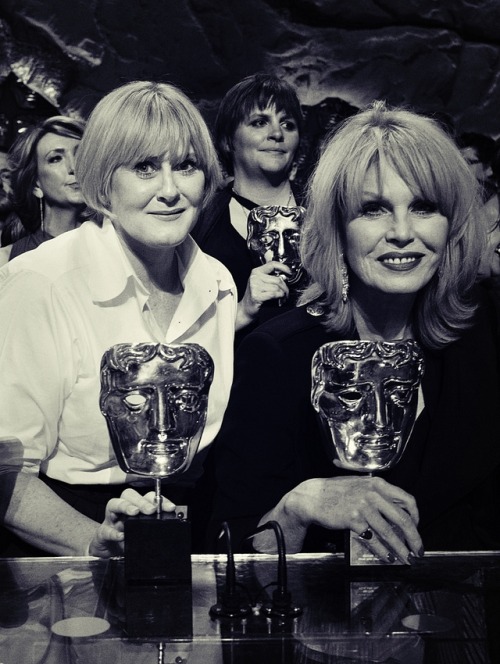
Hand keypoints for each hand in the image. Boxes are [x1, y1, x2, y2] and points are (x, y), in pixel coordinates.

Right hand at [88, 488, 175, 557]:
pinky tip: (121, 536)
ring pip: (114, 503)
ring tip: (134, 512)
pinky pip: (105, 530)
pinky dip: (113, 533)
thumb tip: (170, 527)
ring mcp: (111, 519)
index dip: (160, 500)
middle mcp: (123, 509)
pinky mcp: (102, 533)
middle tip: (151, 510)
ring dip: (125, 506)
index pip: (148, 497)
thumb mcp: (143, 532)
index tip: (170, 508)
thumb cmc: (128, 538)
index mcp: (136, 507)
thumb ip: (153, 528)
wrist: (109, 552)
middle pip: (130, 495)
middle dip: (142, 501)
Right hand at [236, 262, 290, 329]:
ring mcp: (255, 287)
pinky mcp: (257, 296)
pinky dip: (279, 297)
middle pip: (277, 279)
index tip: (290, 272)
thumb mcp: (261, 282)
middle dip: (285, 287)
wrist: (246, 308)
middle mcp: (255, 277)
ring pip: (277, 287)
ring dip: (283, 293)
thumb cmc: (256, 295)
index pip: (272, 264)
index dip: (283, 267)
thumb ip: (270, 276)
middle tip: (286, 292)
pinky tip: (280, 299)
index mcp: (256, 272)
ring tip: (283, 297)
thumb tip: (284, 275)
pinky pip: (274, 294)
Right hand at [286, 476, 422, 563]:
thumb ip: (378, 495)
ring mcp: (363, 506)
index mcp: (378, 484)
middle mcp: (373, 493)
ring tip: (406, 558)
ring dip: (400, 548)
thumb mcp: (361, 486)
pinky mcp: (353, 519)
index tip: (416, 527)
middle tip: (418, 550)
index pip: (407, 500)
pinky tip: (387, 557)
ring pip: (389, 532)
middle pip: (402, 519)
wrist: (314, 497)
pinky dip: (382, 551)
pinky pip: (373, 539)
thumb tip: (397, 512)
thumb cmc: (336, 492)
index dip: (416, 516)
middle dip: (414, 537)